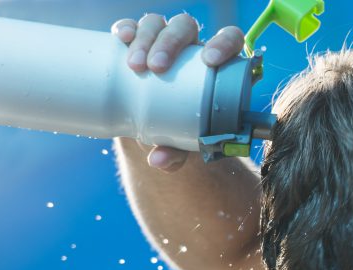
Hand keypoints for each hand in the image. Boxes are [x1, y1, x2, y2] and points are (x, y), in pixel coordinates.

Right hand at [110, 14, 245, 170]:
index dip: (224, 43)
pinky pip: (133, 27)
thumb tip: (158, 161)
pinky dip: (126, 29)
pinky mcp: (139, 44)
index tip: (211, 61)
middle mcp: (192, 48)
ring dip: (146, 38)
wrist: (160, 129)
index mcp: (218, 66)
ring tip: (135, 65)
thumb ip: (177, 153)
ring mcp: (165, 42)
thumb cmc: (184, 133)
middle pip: (186, 28)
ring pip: (158, 24)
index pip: (230, 39)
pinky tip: (122, 38)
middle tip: (156, 67)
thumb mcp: (186, 144)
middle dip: (170, 42)